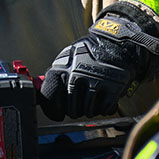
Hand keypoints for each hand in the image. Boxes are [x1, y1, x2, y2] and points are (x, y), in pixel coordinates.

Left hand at [39, 12, 158, 119]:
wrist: (113, 44)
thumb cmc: (86, 54)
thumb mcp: (67, 59)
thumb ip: (58, 75)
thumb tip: (45, 95)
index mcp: (62, 68)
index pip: (51, 95)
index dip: (53, 108)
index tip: (58, 113)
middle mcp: (77, 74)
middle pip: (72, 107)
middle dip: (74, 111)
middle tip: (76, 110)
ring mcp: (96, 81)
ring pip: (88, 110)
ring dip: (89, 111)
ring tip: (89, 107)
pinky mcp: (113, 86)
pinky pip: (105, 108)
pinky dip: (103, 109)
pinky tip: (102, 103)